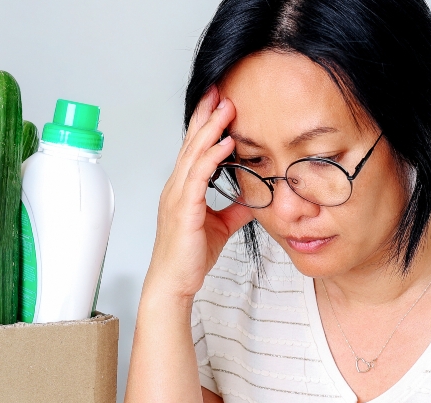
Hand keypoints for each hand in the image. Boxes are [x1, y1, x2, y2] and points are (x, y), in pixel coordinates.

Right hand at [147, 86, 253, 299]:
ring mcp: (177, 195)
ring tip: (226, 107)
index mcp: (183, 188)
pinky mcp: (184, 208)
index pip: (194, 148)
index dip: (205, 123)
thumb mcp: (222, 227)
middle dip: (206, 114)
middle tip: (220, 90)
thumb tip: (256, 198)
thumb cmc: (190, 257)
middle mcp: (176, 186)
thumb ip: (236, 209)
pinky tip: (226, 143)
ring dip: (211, 128)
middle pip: (191, 142)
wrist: (174, 283)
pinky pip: (198, 175)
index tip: (219, 102)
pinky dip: (212, 157)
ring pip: (194, 153)